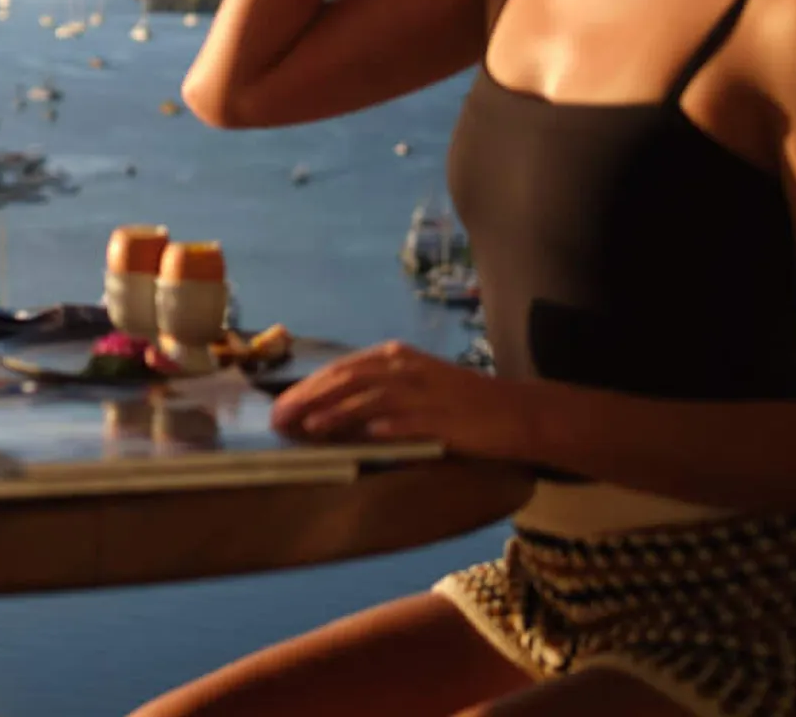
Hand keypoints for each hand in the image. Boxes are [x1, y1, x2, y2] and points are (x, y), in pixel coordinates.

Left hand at [269, 341, 536, 461]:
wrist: (515, 412)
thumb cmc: (457, 404)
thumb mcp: (411, 388)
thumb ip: (372, 394)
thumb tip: (323, 413)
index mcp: (394, 358)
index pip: (340, 369)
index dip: (307, 387)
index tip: (280, 406)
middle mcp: (405, 368)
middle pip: (347, 379)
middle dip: (310, 399)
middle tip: (280, 419)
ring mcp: (425, 392)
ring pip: (371, 398)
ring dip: (337, 413)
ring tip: (308, 428)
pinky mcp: (445, 417)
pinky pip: (410, 421)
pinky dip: (385, 427)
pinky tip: (365, 438)